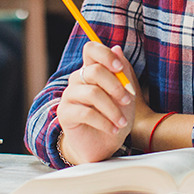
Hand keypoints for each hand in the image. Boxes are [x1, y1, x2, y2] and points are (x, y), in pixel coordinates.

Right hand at [56, 43, 136, 164]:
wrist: (105, 145)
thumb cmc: (115, 117)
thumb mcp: (127, 95)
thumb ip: (123, 73)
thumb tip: (117, 48)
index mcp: (92, 70)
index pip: (91, 49)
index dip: (105, 54)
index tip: (119, 68)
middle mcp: (78, 79)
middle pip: (94, 70)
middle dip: (116, 86)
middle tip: (128, 100)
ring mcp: (69, 95)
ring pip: (92, 93)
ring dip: (112, 109)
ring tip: (122, 122)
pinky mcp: (65, 113)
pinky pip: (86, 113)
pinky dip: (104, 122)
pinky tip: (113, 129)